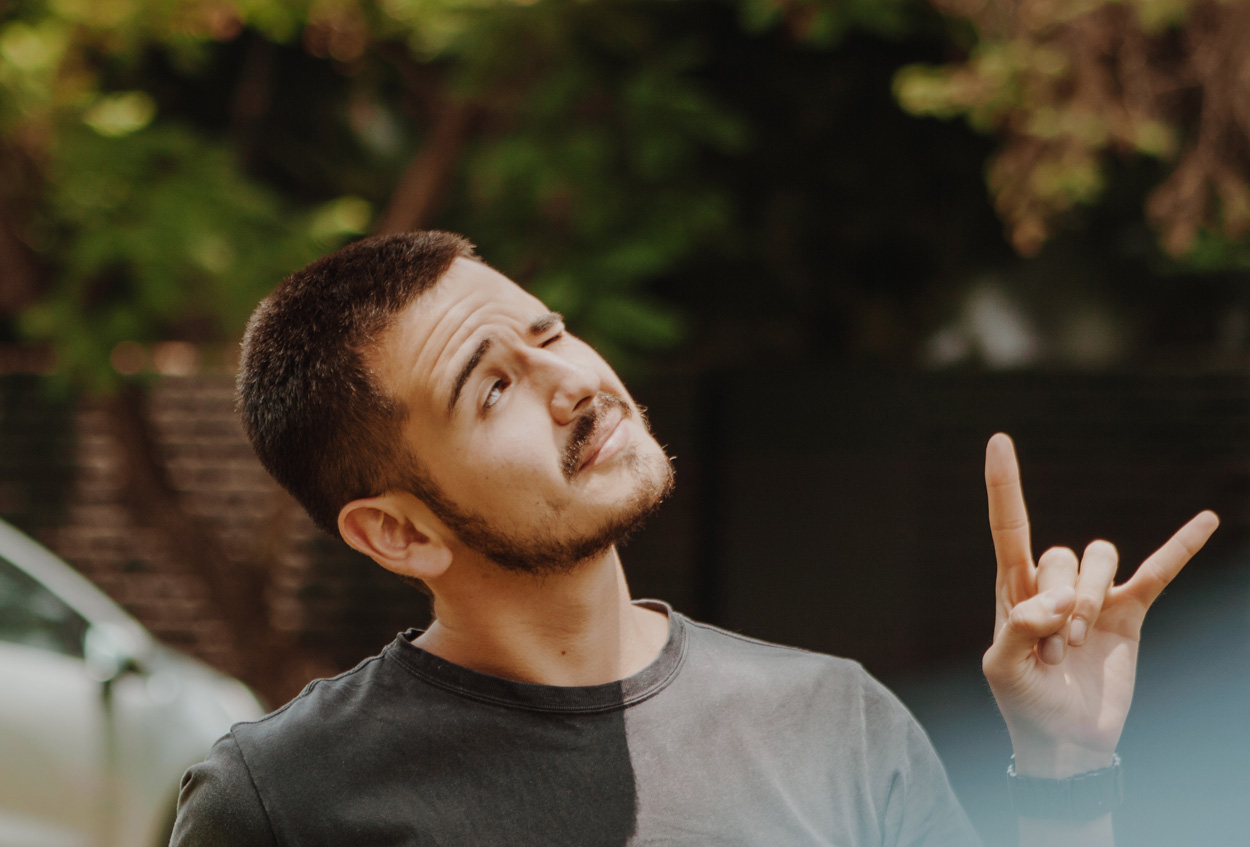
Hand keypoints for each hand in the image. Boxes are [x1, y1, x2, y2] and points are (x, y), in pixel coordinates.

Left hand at [981, 433, 1217, 778]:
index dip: (1005, 485)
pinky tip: (1207, 519)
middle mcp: (1054, 583)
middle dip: (1059, 604)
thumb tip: (1052, 603)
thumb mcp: (1002, 669)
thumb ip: (1016, 630)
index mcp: (1014, 588)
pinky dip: (1181, 546)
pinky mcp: (1130, 614)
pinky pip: (1158, 572)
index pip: (1009, 526)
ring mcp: (1095, 596)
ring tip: (1077, 643)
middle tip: (1052, 652)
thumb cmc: (1024, 702)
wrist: (1066, 739)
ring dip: (1089, 600)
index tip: (998, 440)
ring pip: (1099, 559)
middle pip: (1062, 554)